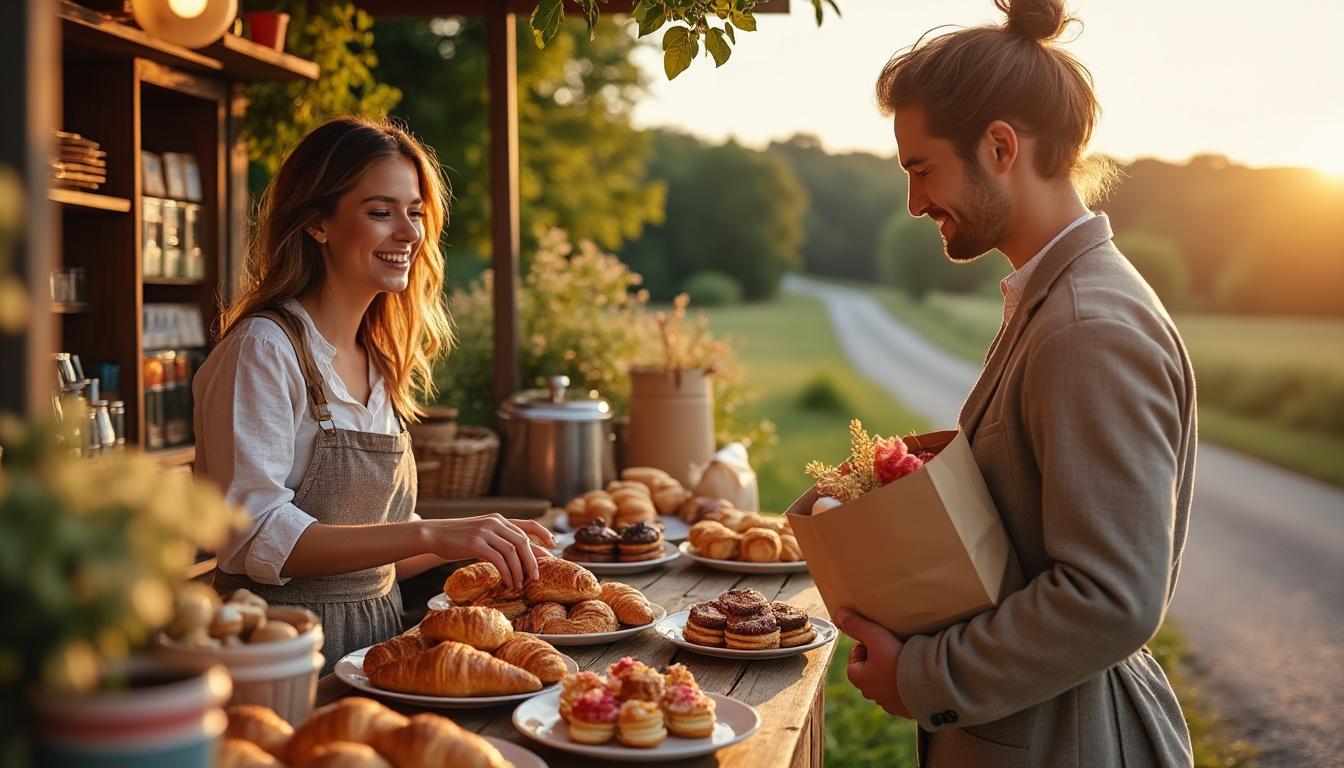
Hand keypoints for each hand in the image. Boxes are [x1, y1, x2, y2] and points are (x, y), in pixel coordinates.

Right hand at [420, 515, 555, 588]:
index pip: (527, 525)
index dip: (543, 534)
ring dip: (520, 570)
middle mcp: (495, 522)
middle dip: (533, 560)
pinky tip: (508, 582)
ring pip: (513, 552)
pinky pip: (499, 560)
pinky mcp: (476, 543)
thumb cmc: (457, 538)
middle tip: (536, 577)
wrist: (434, 535)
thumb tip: (517, 555)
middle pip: (523, 541)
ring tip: (521, 584)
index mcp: (498, 519)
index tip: (554, 546)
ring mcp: (486, 532)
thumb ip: (498, 540)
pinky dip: (507, 573)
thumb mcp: (481, 534)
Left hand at [834, 608, 911, 718]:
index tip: (878, 639)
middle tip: (893, 648)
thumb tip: (839, 614)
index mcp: (859, 678)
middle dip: (879, 660)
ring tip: (906, 660)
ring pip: (887, 683)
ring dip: (893, 673)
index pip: (855, 658)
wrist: (926, 684)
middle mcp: (871, 694)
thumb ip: (856, 625)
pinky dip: (906, 685)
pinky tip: (916, 675)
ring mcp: (889, 703)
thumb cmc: (896, 659)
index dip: (866, 645)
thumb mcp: (874, 636)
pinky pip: (903, 694)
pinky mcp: (906, 708)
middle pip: (870, 671)